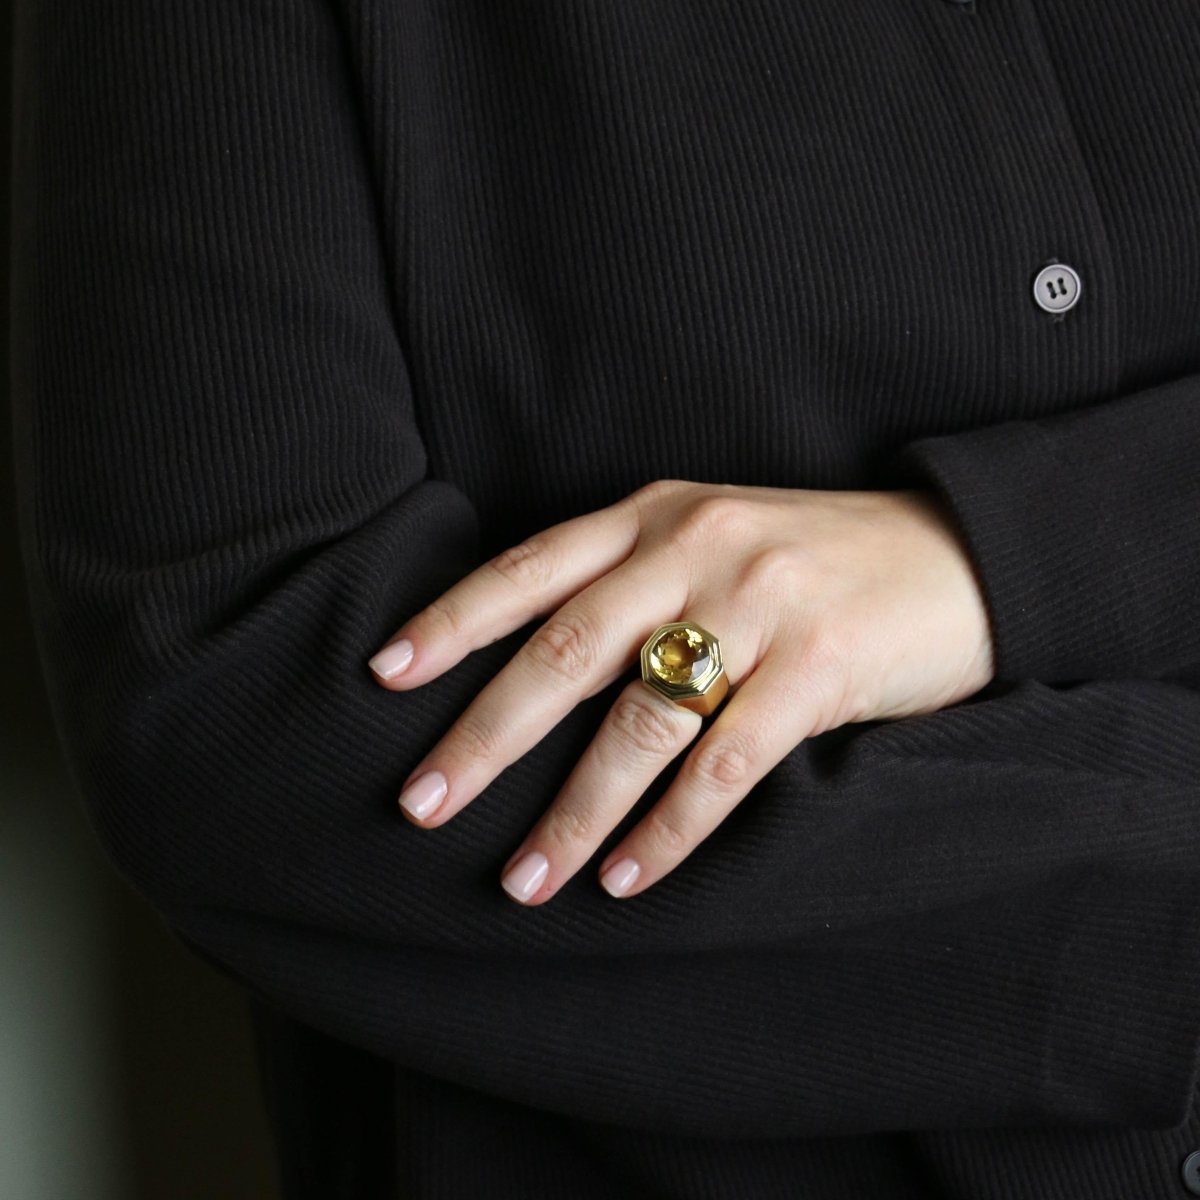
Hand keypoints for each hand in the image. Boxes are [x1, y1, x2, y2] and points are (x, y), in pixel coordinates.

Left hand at [367, 480, 994, 905]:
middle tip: (420, 803)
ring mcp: (760, 606)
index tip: (384, 676)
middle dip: (486, 735)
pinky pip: (725, 764)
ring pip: (641, 721)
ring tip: (523, 879)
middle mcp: (697, 548)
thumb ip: (633, 576)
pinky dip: (669, 830)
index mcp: (658, 513)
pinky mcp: (820, 668)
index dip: (453, 621)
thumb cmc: (815, 558)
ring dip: (574, 811)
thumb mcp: (715, 536)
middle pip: (566, 650)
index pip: (533, 567)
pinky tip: (627, 878)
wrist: (955, 555)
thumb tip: (534, 662)